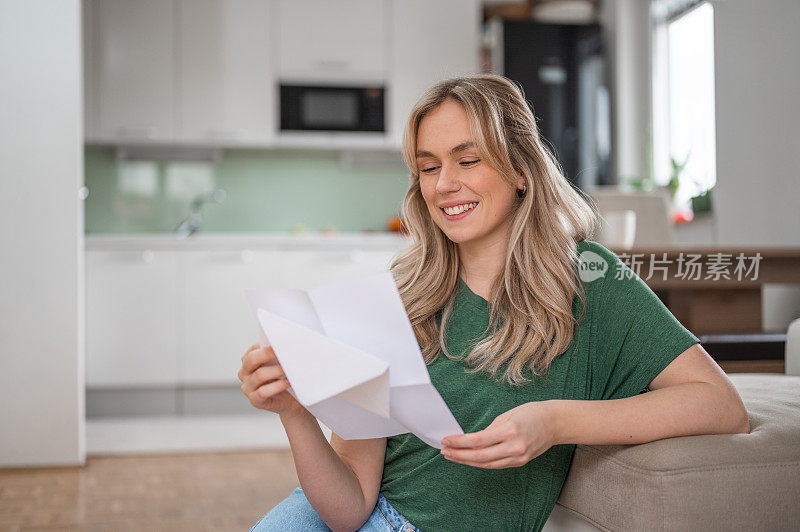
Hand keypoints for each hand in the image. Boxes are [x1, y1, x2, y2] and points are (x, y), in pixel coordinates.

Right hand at [238, 342, 305, 418]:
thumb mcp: (279, 364)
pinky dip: (276, 386)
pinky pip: (263, 392)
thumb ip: (277, 355)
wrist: (290, 401)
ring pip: (259, 375)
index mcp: (249, 361)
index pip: (254, 348)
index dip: (267, 345)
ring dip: (276, 371)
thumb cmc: (284, 379)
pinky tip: (287, 383)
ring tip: (288, 369)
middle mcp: (244, 373)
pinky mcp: (254, 400)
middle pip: (252, 359)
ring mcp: (247, 387)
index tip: (281, 343)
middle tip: (284, 353)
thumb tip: (284, 345)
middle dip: (268, 354)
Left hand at [439, 401, 557, 468]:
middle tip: (444, 451)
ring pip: (486, 464)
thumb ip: (489, 429)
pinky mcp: (520, 462)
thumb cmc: (531, 413)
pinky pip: (496, 465)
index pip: (478, 440)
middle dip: (459, 455)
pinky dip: (481, 463)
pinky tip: (469, 459)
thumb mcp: (507, 415)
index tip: (446, 440)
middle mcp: (514, 447)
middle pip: (480, 456)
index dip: (459, 442)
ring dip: (467, 461)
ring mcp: (518, 457)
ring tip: (453, 456)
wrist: (554, 423)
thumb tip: (471, 440)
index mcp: (510, 431)